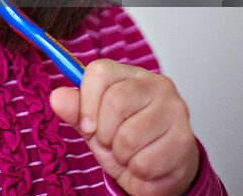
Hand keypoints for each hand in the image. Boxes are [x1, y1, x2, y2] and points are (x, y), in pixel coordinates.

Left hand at [49, 59, 199, 195]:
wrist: (159, 171)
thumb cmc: (124, 142)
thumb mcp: (93, 125)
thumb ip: (75, 110)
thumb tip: (58, 97)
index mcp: (130, 75)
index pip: (99, 71)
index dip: (86, 102)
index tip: (87, 125)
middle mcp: (156, 85)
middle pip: (115, 101)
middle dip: (104, 133)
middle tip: (111, 142)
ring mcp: (175, 110)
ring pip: (129, 136)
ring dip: (121, 155)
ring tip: (130, 153)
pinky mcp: (185, 140)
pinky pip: (145, 162)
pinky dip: (138, 171)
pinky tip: (147, 163)